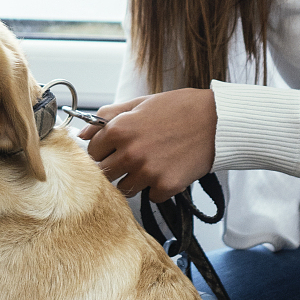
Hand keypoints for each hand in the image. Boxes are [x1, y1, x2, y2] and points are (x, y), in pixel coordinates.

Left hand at [79, 89, 216, 202]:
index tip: (114, 150)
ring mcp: (147, 172)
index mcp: (119, 129)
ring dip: (135, 180)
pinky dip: (158, 187)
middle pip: (104, 174)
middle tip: (133, 159)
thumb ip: (108, 116)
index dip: (103, 151)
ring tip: (153, 163)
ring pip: (125, 188)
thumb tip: (82, 133)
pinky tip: (169, 170)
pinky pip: (151, 195)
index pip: (91, 153)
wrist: (217, 121)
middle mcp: (129, 153)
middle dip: (115, 168)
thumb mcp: (141, 103)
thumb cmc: (180, 109)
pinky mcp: (165, 186)